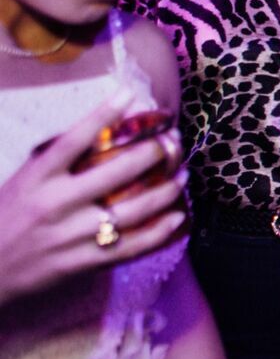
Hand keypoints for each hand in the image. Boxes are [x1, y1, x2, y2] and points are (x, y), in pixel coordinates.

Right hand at [0, 93, 188, 307]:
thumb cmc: (5, 219)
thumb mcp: (22, 182)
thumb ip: (56, 162)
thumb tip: (99, 132)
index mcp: (36, 179)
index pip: (73, 139)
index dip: (103, 113)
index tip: (129, 94)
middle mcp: (54, 204)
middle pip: (117, 172)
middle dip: (154, 153)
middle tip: (173, 141)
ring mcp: (69, 236)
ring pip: (133, 209)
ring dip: (166, 190)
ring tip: (183, 175)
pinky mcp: (81, 264)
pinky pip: (131, 247)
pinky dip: (160, 231)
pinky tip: (177, 217)